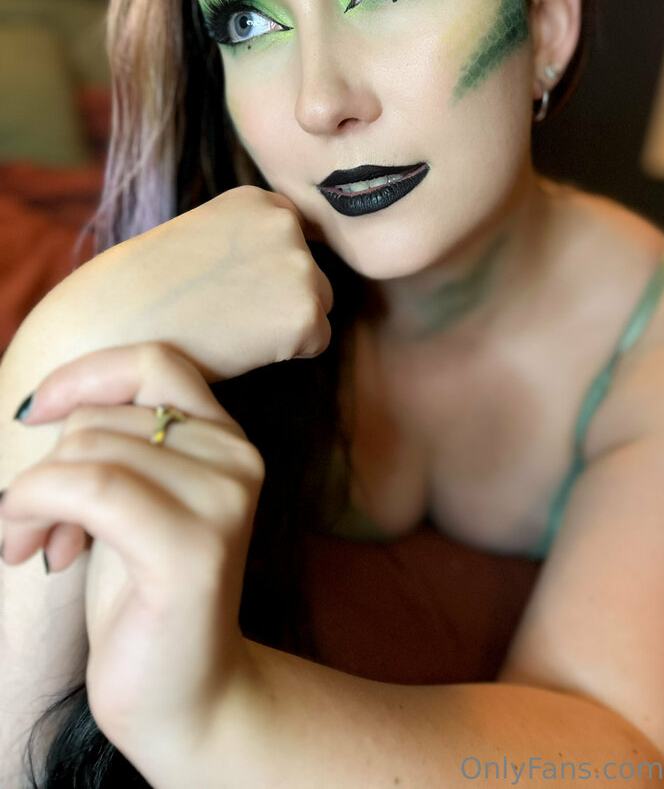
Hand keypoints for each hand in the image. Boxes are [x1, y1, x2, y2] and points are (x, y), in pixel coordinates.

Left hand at [0, 342, 262, 778]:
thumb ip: (117, 445)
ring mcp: (223, 499)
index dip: (85, 376)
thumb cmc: (143, 597)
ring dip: (30, 498)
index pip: (155, 362)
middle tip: (34, 526)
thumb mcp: (133, 500)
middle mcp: (237, 458)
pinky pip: (90, 489)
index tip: (34, 414)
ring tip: (39, 546)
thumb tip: (47, 405)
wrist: (183, 696)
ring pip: (88, 452)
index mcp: (227, 439)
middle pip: (103, 417)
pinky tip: (34, 552)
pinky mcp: (194, 546)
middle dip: (45, 467)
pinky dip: (36, 508)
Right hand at [84, 184, 333, 383]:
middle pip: (311, 273)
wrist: (120, 321)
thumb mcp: (204, 237)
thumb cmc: (151, 288)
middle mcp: (286, 225)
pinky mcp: (305, 313)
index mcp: (259, 200)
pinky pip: (316, 340)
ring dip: (284, 323)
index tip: (227, 284)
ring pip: (317, 305)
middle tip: (223, 311)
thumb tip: (286, 264)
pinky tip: (241, 345)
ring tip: (228, 325)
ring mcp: (300, 266)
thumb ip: (248, 240)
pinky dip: (287, 353)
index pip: (290, 241)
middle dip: (279, 297)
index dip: (262, 270)